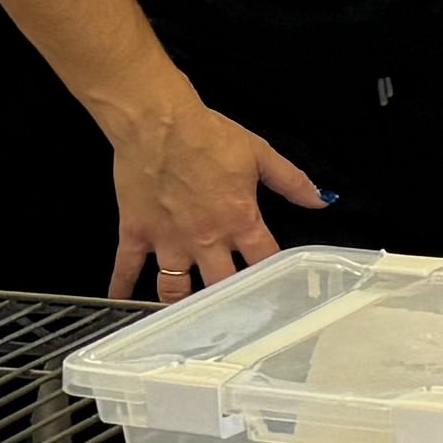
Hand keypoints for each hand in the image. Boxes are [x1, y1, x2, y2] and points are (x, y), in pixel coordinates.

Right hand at [106, 95, 319, 298]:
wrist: (158, 123)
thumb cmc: (207, 134)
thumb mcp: (260, 154)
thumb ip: (292, 182)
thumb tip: (323, 200)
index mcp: (239, 220)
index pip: (264, 262)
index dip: (275, 281)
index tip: (281, 297)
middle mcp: (205, 238)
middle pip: (221, 286)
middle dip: (228, 304)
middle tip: (232, 319)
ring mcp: (168, 239)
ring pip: (174, 288)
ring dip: (180, 305)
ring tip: (186, 319)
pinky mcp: (136, 233)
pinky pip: (126, 268)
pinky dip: (121, 288)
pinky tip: (120, 303)